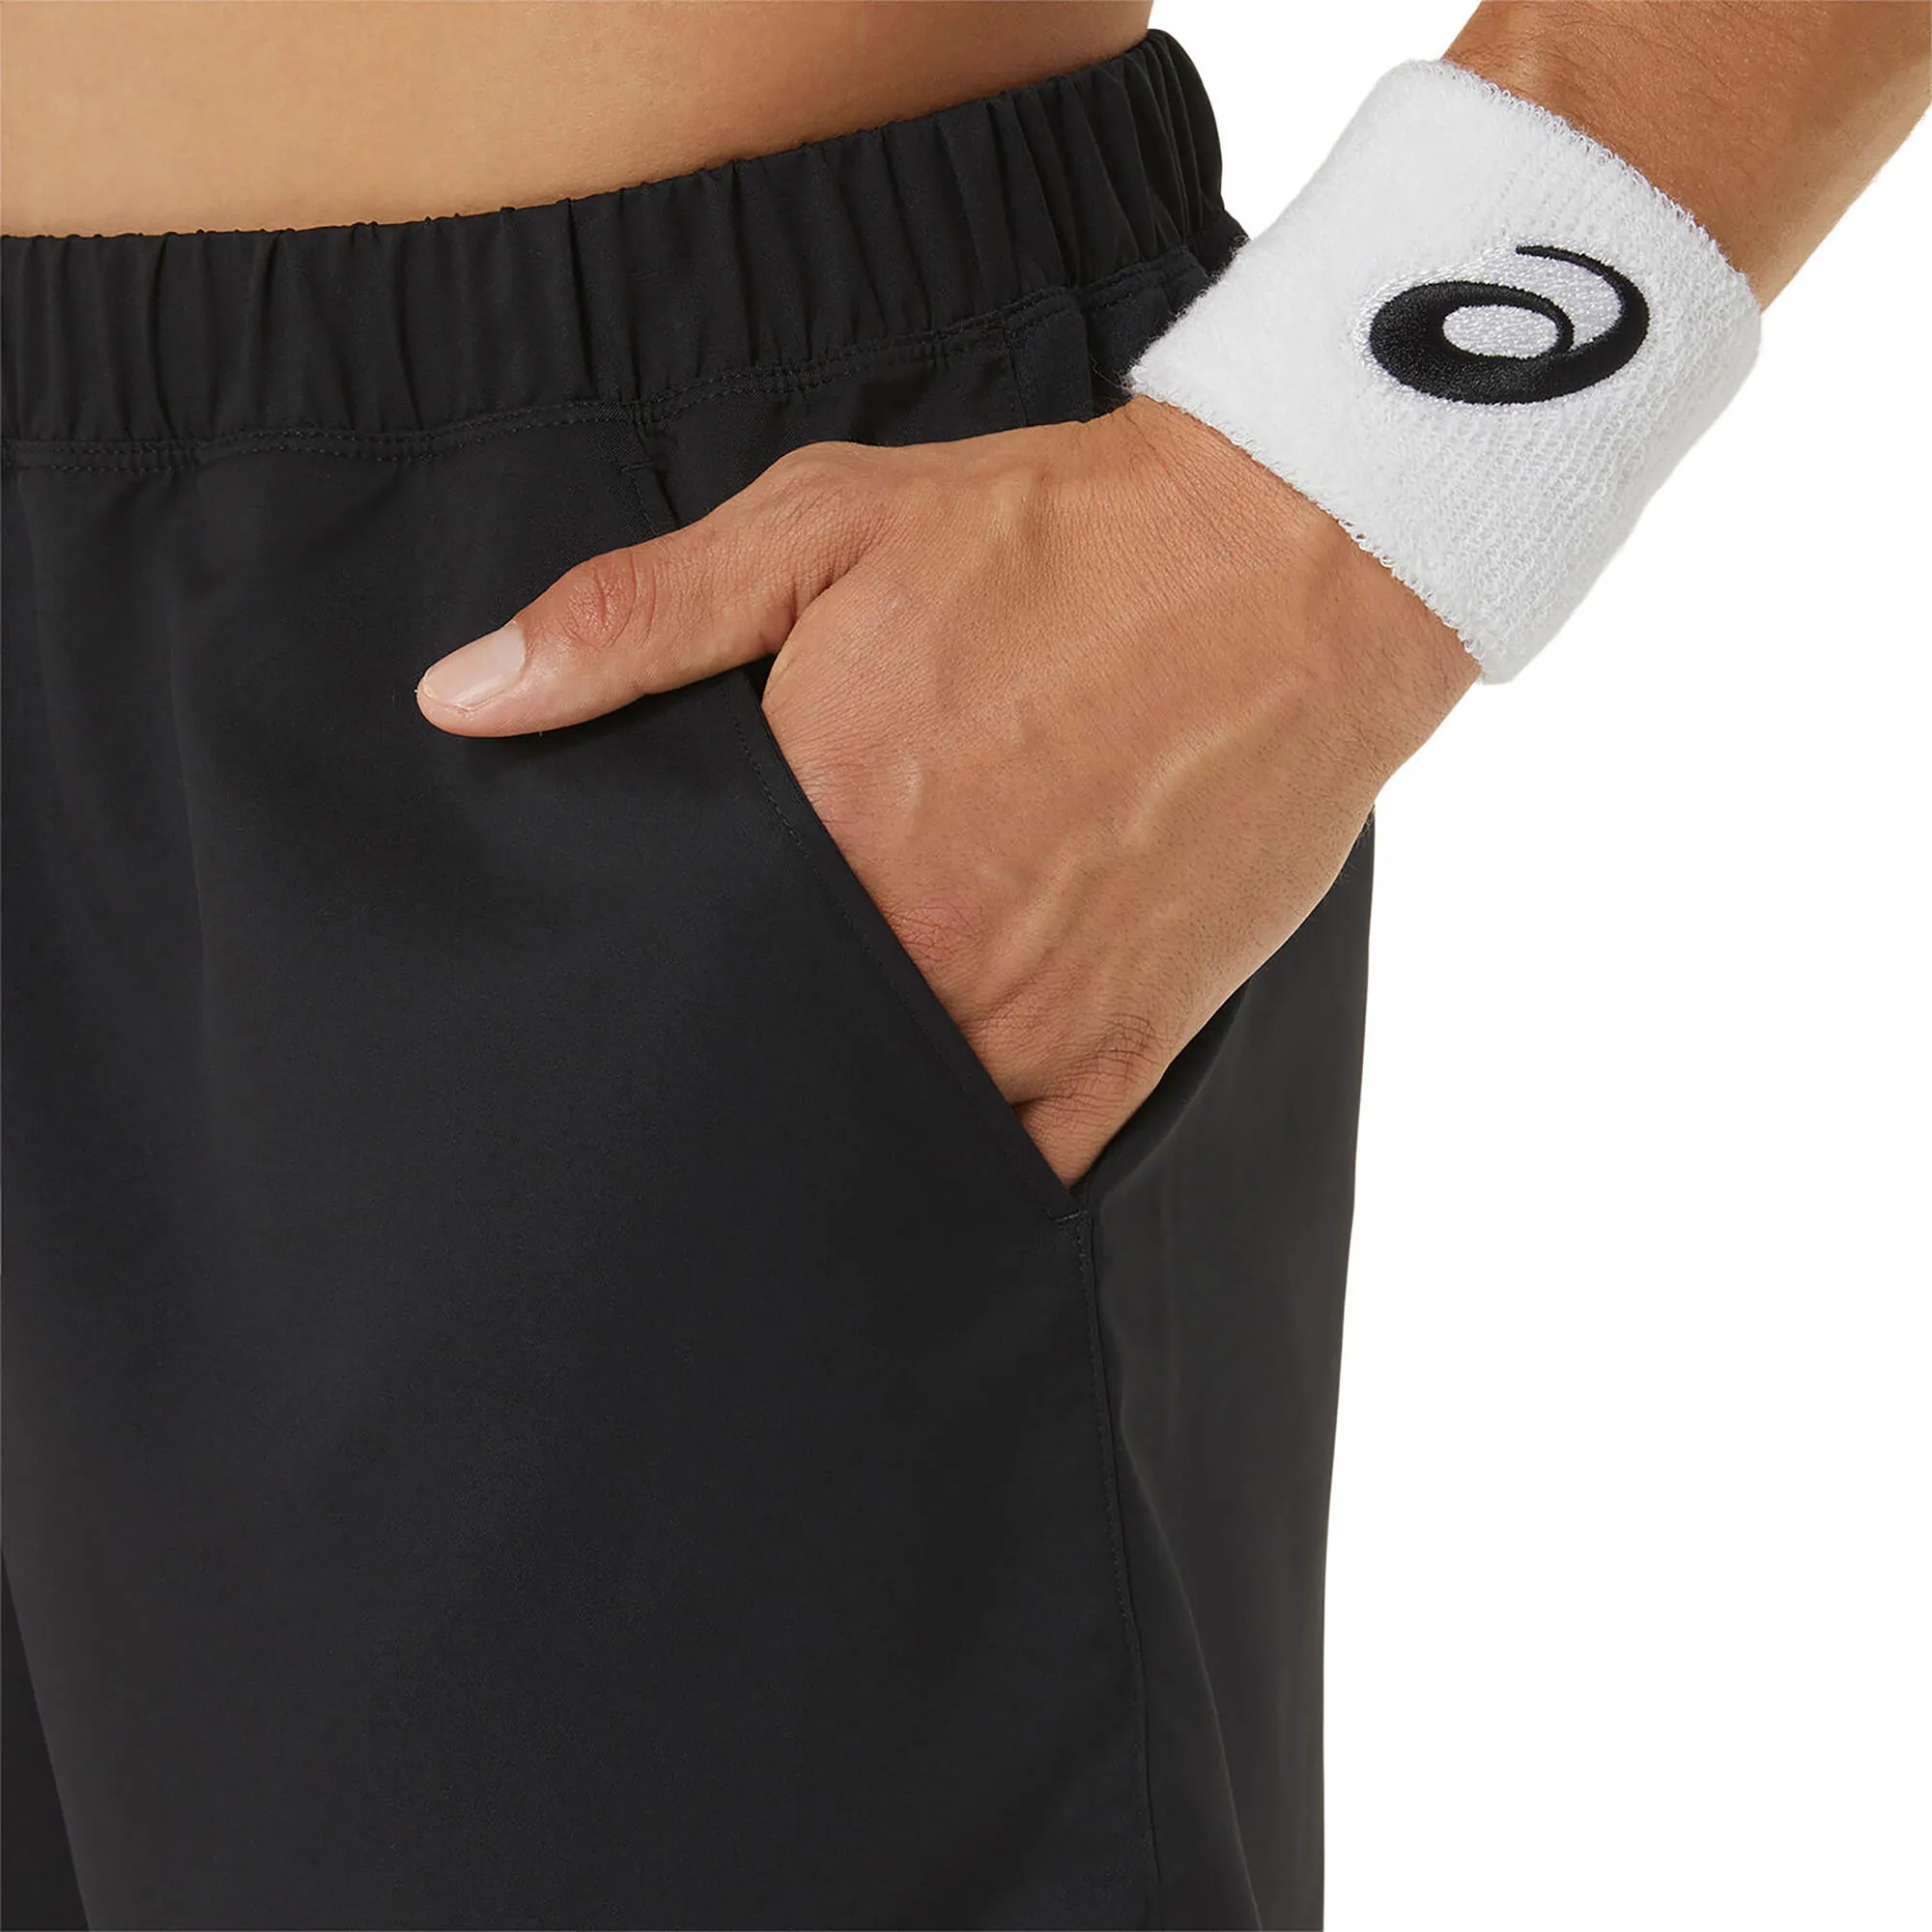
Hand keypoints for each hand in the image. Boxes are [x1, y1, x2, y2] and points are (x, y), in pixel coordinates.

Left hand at [417, 398, 1476, 1183]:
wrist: (1291, 564)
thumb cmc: (1053, 540)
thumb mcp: (822, 527)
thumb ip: (634, 620)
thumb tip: (459, 700)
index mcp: (827, 829)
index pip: (677, 971)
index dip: (634, 1005)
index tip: (602, 1021)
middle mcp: (925, 949)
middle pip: (778, 1071)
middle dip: (725, 1083)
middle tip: (671, 1105)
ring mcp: (1034, 1015)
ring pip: (890, 1140)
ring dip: (834, 1142)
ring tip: (776, 1152)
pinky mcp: (1130, 1044)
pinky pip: (1024, 1172)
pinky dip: (961, 1184)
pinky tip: (907, 1185)